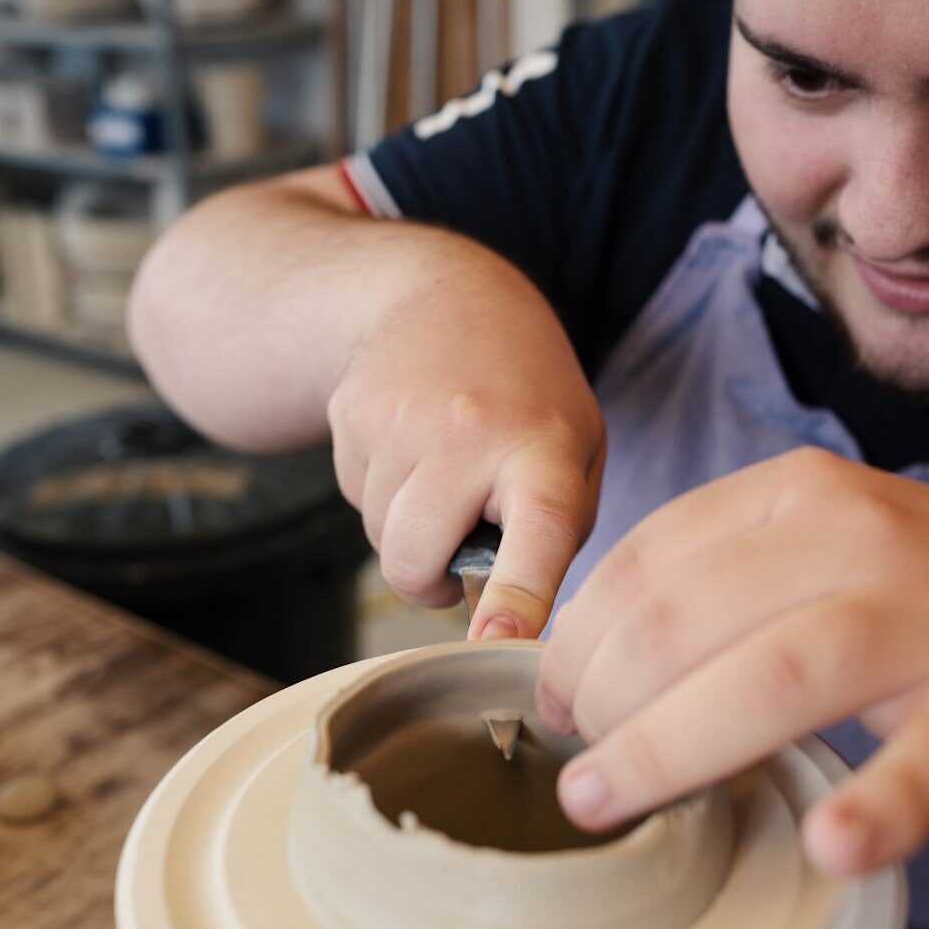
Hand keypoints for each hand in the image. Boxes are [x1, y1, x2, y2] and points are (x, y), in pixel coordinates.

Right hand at [328, 275, 604, 638]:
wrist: (439, 290)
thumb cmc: (526, 393)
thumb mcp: (578, 447)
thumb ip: (558, 531)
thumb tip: (512, 620)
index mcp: (543, 449)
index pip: (535, 532)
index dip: (516, 595)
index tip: (497, 638)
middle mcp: (469, 433)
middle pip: (414, 559)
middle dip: (426, 579)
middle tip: (455, 549)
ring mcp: (400, 420)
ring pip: (380, 537)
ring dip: (406, 527)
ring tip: (440, 469)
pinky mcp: (350, 413)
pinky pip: (354, 497)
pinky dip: (380, 489)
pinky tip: (408, 443)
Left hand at [534, 447, 928, 874]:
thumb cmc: (914, 608)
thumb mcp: (811, 558)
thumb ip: (708, 588)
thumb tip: (574, 667)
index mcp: (799, 490)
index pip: (648, 558)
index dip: (577, 641)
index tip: (550, 706)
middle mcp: (861, 531)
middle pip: (687, 619)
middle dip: (602, 701)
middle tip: (577, 776)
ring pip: (778, 677)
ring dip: (672, 746)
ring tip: (607, 803)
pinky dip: (884, 802)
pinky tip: (834, 846)